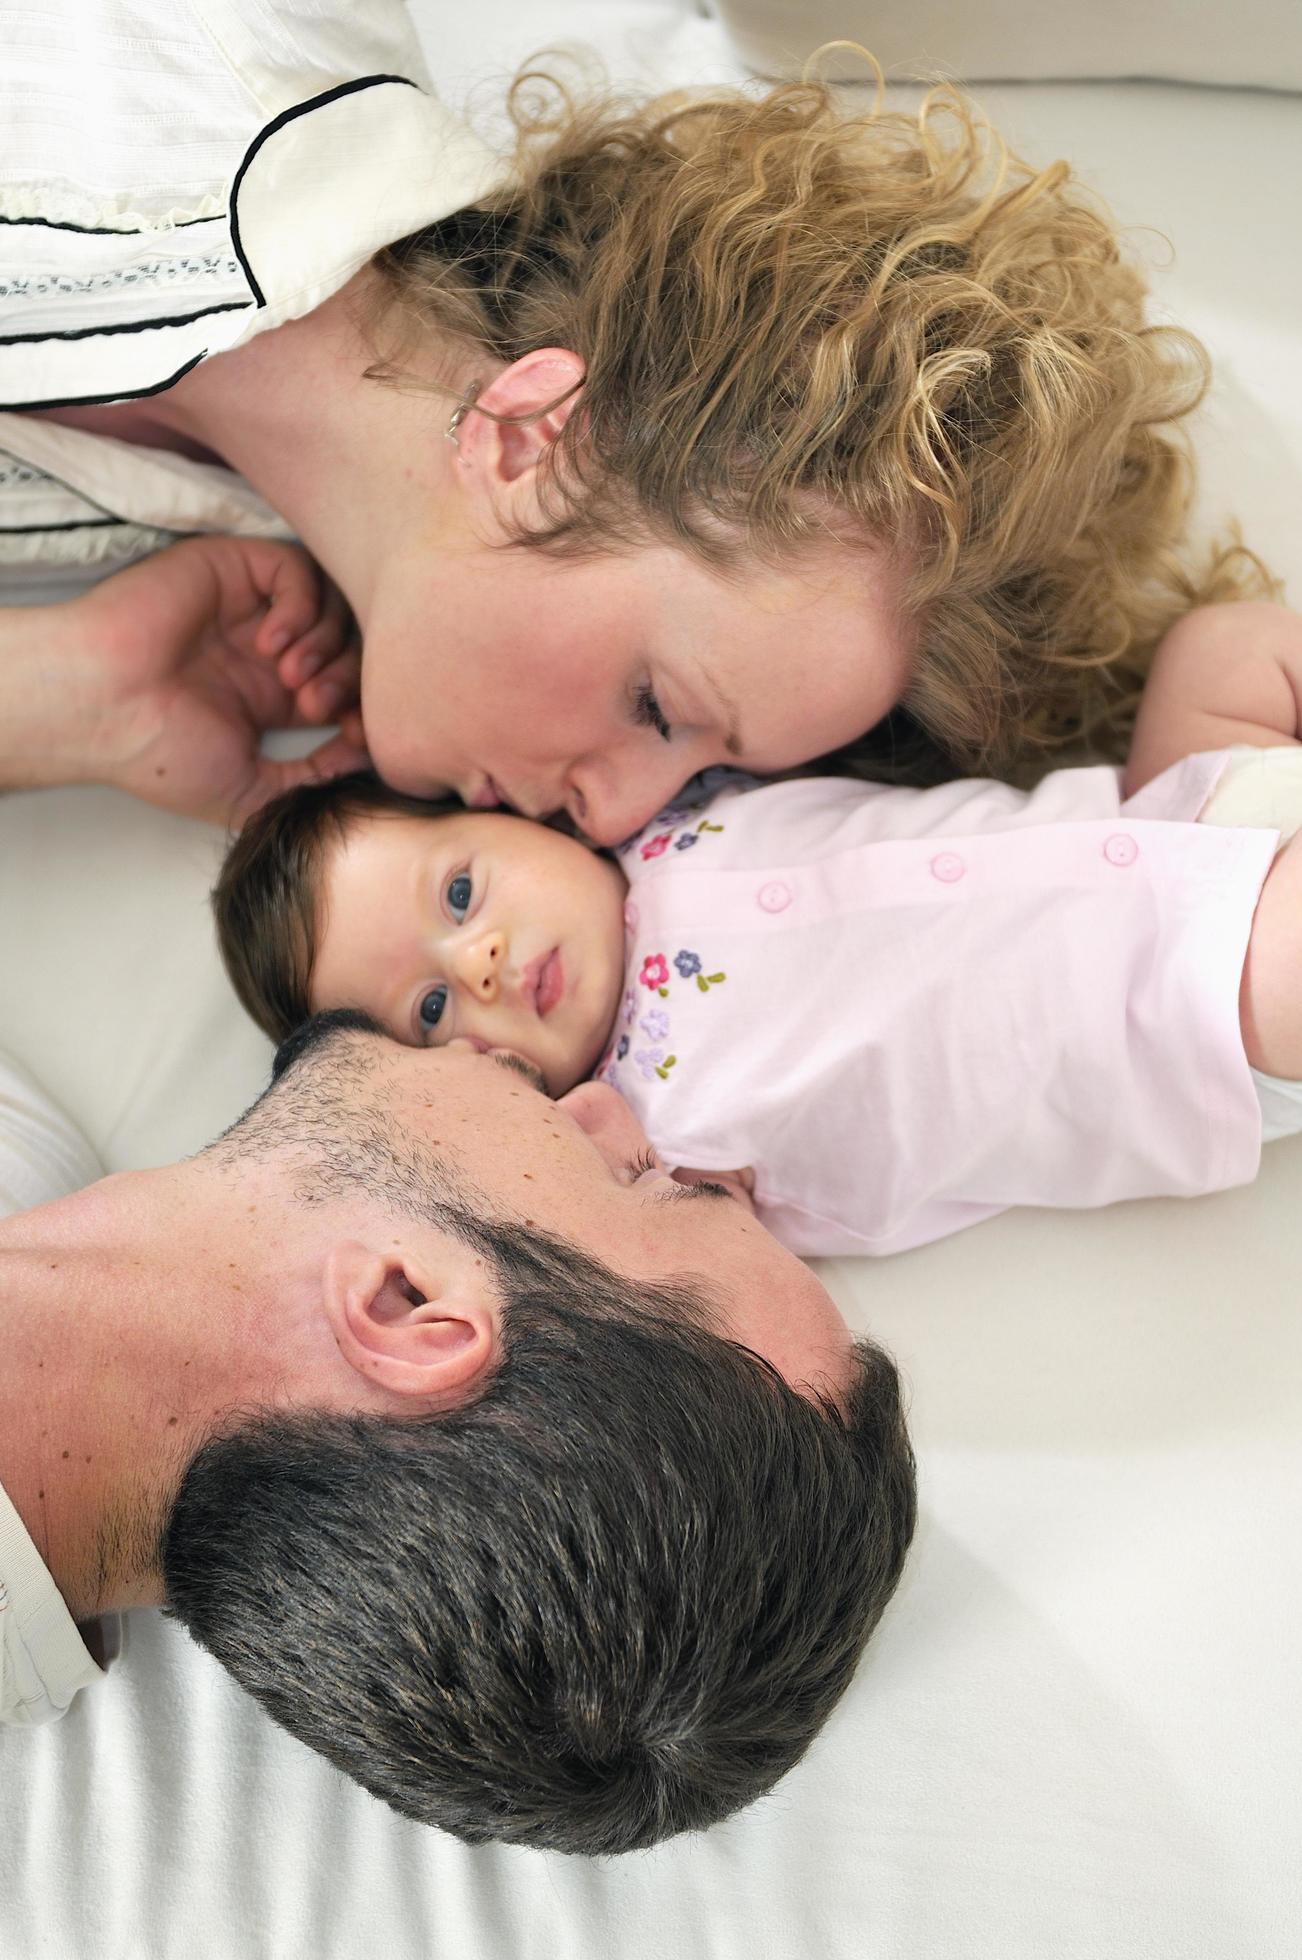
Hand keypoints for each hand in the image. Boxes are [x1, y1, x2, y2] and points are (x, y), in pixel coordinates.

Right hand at [74, 535, 370, 824]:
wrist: (102, 709)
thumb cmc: (158, 754)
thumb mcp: (252, 791)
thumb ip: (314, 780)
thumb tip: (369, 760)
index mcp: (270, 697)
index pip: (346, 687)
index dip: (363, 707)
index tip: (354, 735)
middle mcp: (265, 649)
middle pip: (349, 644)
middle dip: (350, 678)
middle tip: (316, 706)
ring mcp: (250, 609)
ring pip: (331, 605)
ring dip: (327, 644)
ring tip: (291, 679)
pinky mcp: (232, 569)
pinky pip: (296, 569)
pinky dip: (301, 606)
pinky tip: (272, 644)